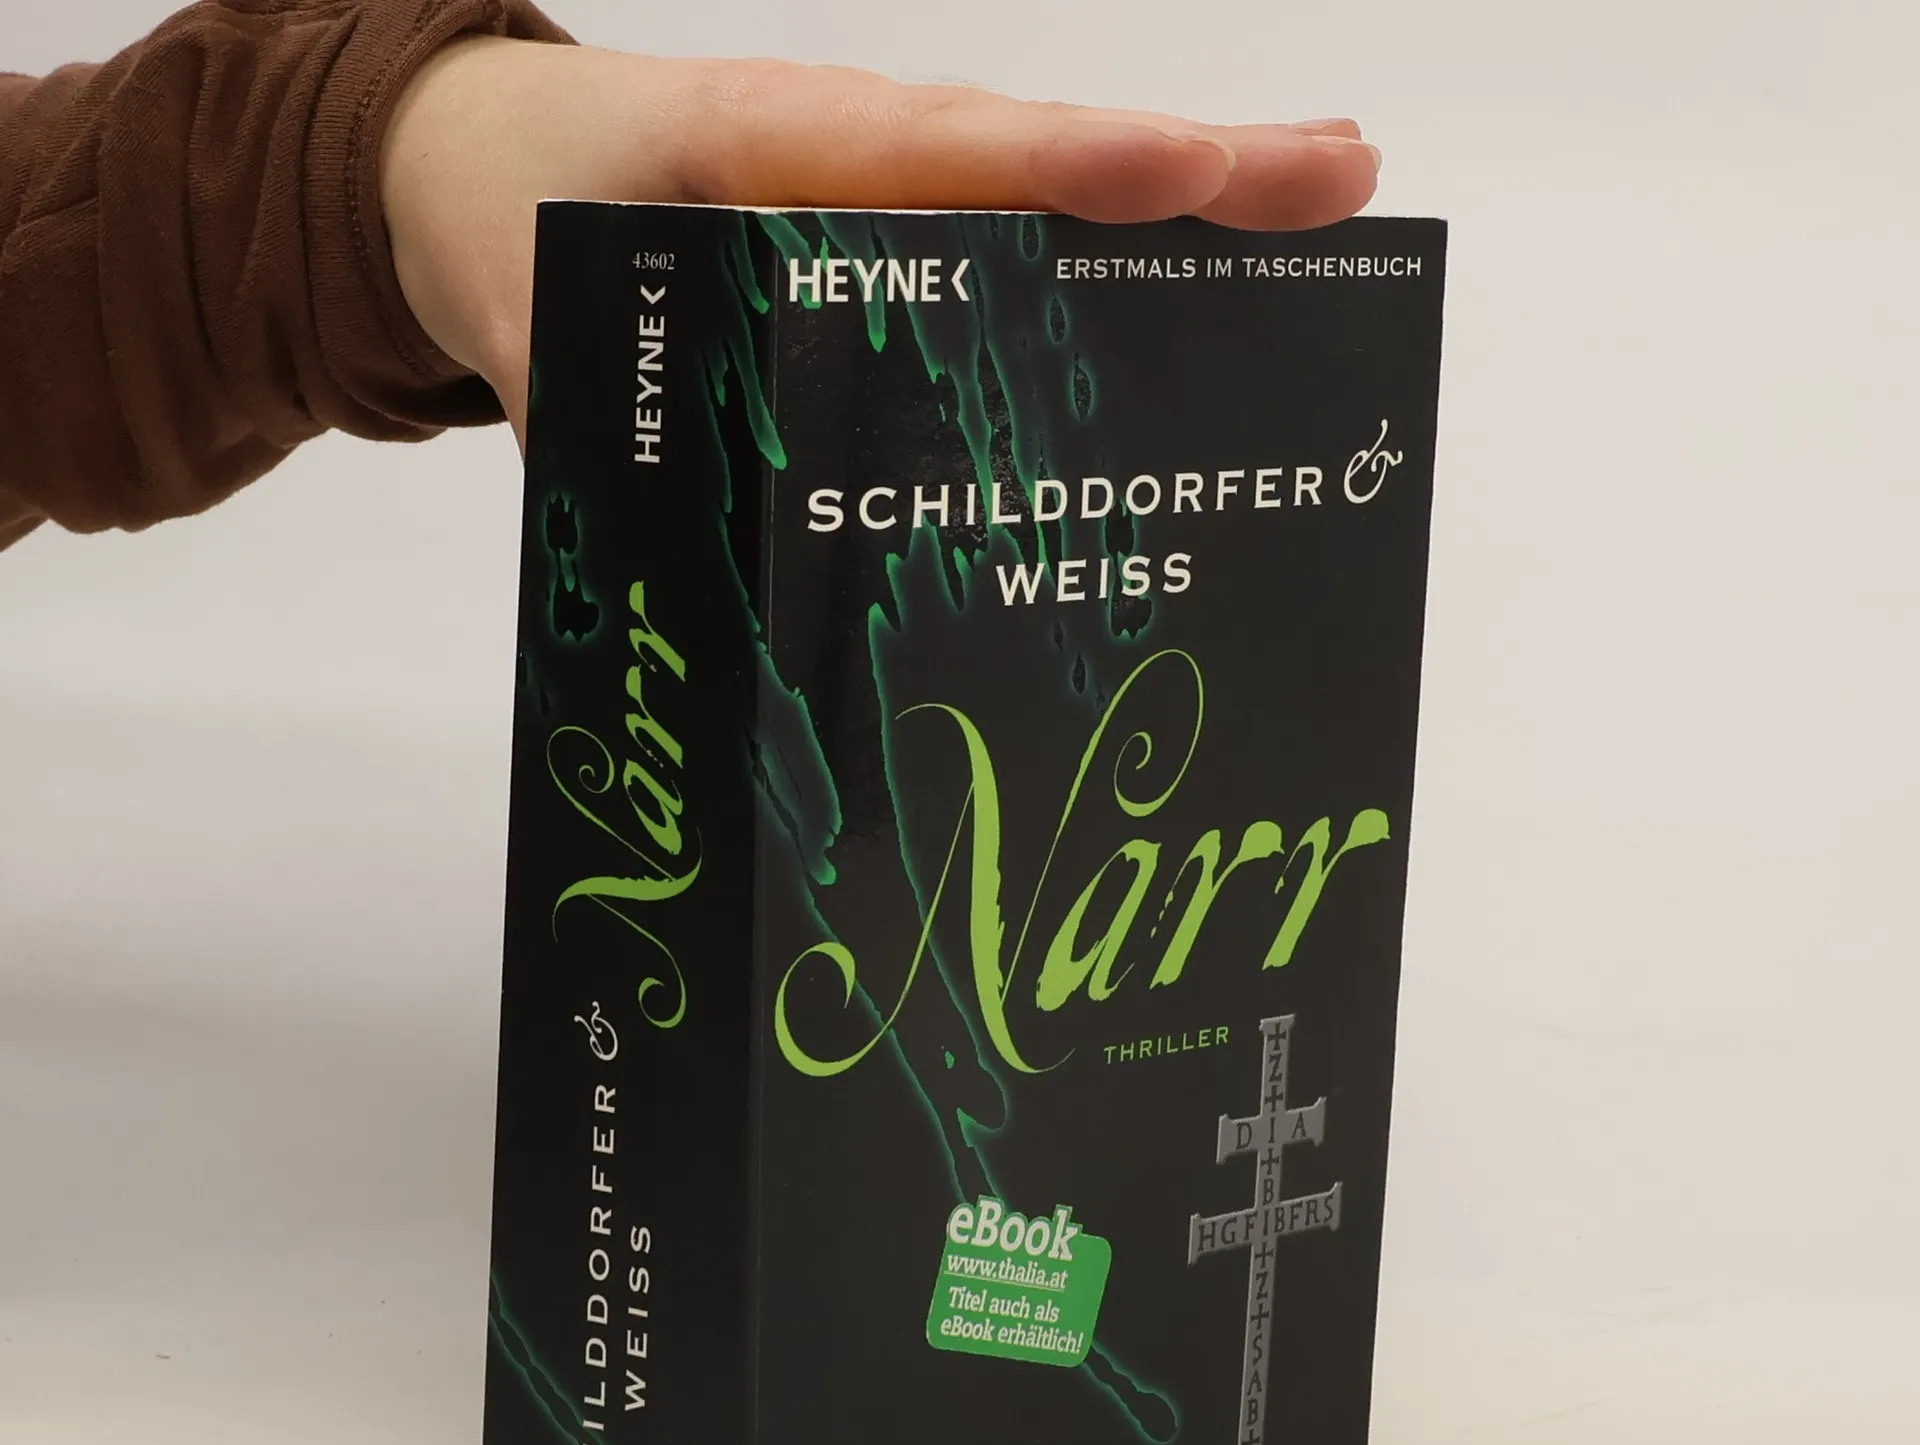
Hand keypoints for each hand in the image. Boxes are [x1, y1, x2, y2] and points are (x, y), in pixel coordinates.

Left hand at [380, 42, 1380, 441]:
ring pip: (1049, 198)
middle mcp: (858, 158)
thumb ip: (594, 425)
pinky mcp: (898, 241)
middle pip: (1039, 159)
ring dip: (1187, 213)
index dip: (1060, 171)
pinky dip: (1115, 264)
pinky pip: (1013, 245)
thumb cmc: (518, 216)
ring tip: (1330, 218)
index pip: (935, 153)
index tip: (1179, 173)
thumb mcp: (532, 317)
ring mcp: (891, 197)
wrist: (488, 166)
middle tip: (1342, 179)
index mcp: (766, 149)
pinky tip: (1209, 307)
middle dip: (1192, 175)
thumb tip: (679, 573)